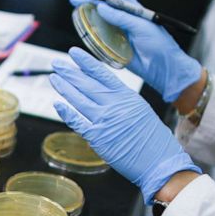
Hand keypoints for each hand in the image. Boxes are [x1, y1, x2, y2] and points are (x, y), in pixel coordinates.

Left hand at [50, 48, 200, 203]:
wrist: (160, 162)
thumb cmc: (155, 141)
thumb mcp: (142, 111)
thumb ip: (123, 103)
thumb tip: (107, 98)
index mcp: (127, 96)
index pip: (102, 74)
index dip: (86, 62)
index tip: (74, 53)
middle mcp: (114, 106)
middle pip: (86, 84)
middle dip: (69, 72)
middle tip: (56, 63)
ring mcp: (104, 121)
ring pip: (78, 100)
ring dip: (64, 88)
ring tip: (54, 78)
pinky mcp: (97, 138)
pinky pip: (77, 122)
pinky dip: (66, 112)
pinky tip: (57, 104)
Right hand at [69, 0, 202, 101]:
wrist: (164, 69)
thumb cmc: (160, 45)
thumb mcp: (142, 27)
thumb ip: (122, 17)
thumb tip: (102, 7)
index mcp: (135, 11)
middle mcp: (125, 20)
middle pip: (104, 6)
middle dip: (89, 1)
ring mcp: (119, 34)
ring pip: (99, 22)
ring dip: (87, 17)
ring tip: (75, 13)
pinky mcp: (114, 48)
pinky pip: (100, 39)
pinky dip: (90, 34)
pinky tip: (82, 31)